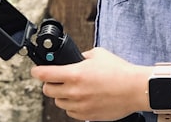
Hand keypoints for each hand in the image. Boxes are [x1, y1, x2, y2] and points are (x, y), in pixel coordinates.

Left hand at [31, 47, 148, 120]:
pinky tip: (82, 98)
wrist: (134, 89)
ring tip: (75, 89)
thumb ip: (82, 56)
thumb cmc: (120, 71)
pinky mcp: (86, 115)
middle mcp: (74, 91)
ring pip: (59, 102)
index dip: (37, 71)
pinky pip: (70, 112)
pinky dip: (73, 105)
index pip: (44, 74)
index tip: (36, 71)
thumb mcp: (99, 54)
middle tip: (58, 79)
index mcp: (75, 74)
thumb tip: (76, 59)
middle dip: (50, 83)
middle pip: (48, 90)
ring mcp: (79, 105)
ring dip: (62, 95)